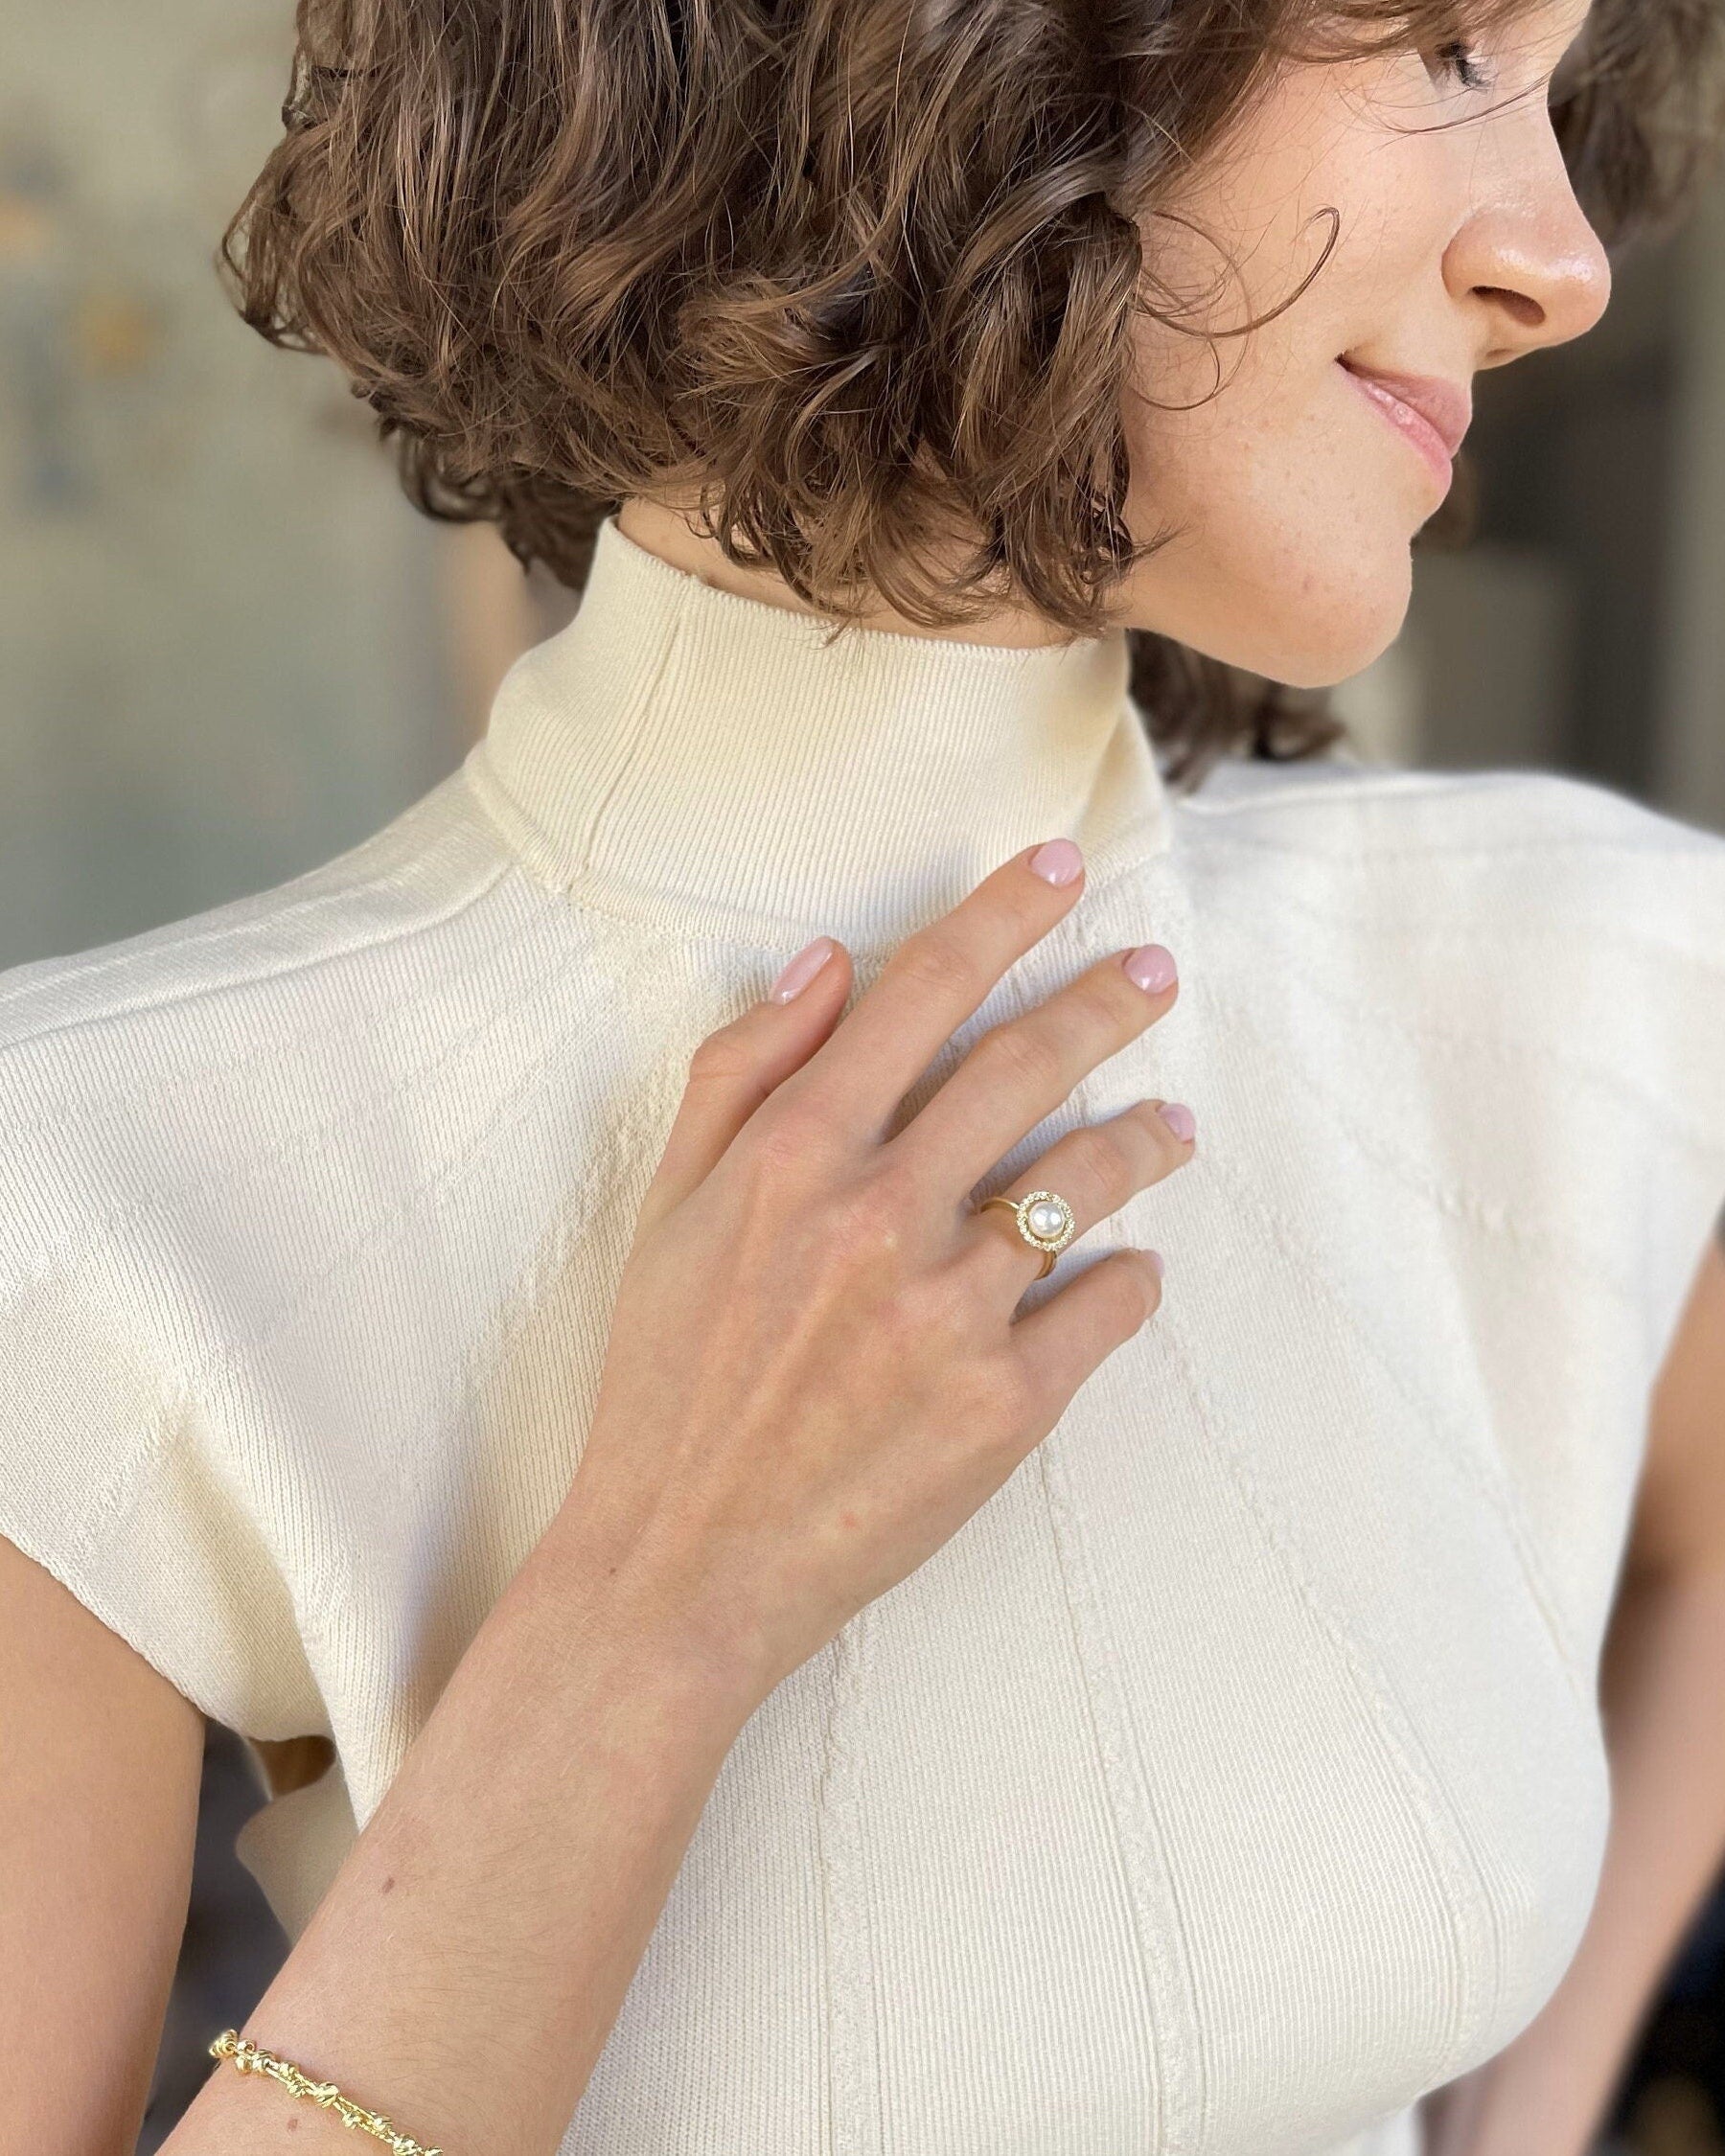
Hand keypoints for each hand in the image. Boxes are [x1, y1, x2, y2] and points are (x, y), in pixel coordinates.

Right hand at [559, 838, 1194, 1711]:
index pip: (921, 994)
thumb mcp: (669, 1210)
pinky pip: (1103, 1307)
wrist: (679, 1564)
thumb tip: (829, 961)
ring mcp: (948, 1311)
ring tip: (1174, 1126)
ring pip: (1083, 1183)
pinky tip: (1134, 1269)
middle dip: (1104, 1002)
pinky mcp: (1003, 1405)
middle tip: (1155, 975)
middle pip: (1024, 1066)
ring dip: (1143, 1139)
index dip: (1001, 915)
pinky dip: (1131, 1280)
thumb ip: (742, 1072)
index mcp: (793, 1155)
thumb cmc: (665, 1381)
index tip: (1062, 868)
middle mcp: (879, 1214)